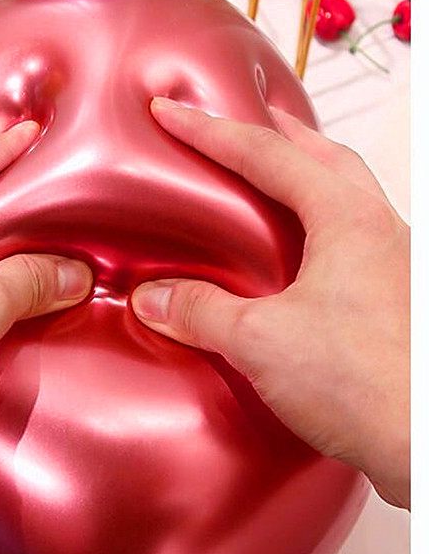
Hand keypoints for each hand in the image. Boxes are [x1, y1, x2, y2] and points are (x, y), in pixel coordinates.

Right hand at [132, 98, 408, 508]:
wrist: (425, 441)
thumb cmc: (367, 383)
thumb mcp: (260, 341)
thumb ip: (200, 311)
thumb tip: (152, 297)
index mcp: (347, 219)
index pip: (266, 154)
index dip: (210, 131)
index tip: (170, 113)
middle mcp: (377, 230)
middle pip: (320, 157)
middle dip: (270, 135)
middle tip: (230, 126)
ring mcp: (390, 264)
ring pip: (341, 196)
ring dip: (299, 177)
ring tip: (260, 181)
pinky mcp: (388, 301)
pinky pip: (346, 241)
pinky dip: (311, 228)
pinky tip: (290, 258)